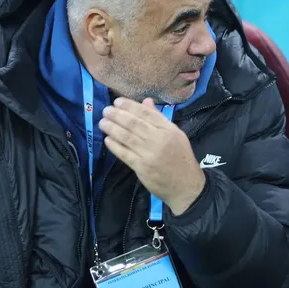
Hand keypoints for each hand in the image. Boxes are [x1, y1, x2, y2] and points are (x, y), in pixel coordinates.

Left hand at [100, 97, 204, 214]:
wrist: (186, 186)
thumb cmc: (181, 158)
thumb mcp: (176, 135)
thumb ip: (159, 118)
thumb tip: (146, 101)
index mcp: (169, 130)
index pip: (147, 113)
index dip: (130, 106)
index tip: (117, 102)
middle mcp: (160, 140)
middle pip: (135, 124)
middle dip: (118, 115)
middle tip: (106, 110)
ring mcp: (150, 154)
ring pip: (127, 137)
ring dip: (112, 128)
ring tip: (102, 122)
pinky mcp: (142, 168)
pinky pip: (125, 154)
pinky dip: (115, 146)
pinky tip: (107, 139)